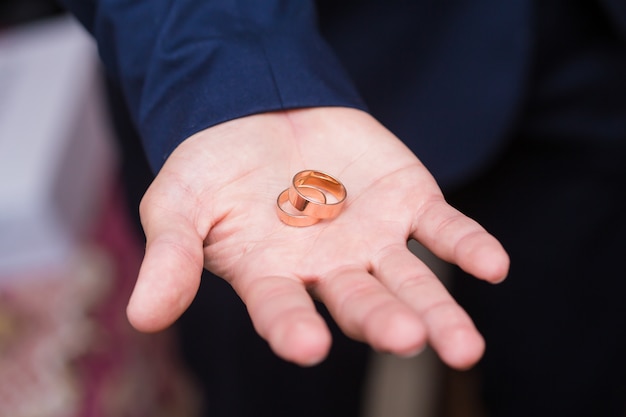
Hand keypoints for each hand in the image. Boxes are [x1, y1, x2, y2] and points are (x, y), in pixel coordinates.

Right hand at [127, 107, 508, 368]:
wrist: (259, 114)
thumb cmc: (212, 167)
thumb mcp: (176, 204)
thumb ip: (169, 255)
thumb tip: (141, 318)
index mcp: (272, 276)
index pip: (281, 309)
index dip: (292, 327)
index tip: (305, 346)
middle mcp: (329, 268)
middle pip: (359, 302)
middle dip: (381, 320)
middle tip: (404, 340)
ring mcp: (373, 238)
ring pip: (410, 281)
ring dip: (438, 310)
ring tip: (463, 346)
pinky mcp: (407, 203)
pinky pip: (443, 229)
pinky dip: (467, 246)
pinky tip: (492, 266)